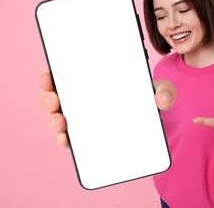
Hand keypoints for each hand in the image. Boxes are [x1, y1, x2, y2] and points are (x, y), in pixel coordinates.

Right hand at [39, 72, 176, 146]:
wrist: (153, 123)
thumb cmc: (149, 99)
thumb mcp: (160, 90)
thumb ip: (165, 92)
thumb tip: (162, 99)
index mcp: (94, 81)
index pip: (66, 75)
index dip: (52, 75)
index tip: (49, 77)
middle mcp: (84, 99)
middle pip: (56, 96)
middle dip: (48, 97)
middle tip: (55, 99)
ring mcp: (83, 119)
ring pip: (59, 117)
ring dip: (54, 119)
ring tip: (61, 122)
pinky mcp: (87, 138)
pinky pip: (70, 138)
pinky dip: (64, 139)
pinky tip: (67, 140)